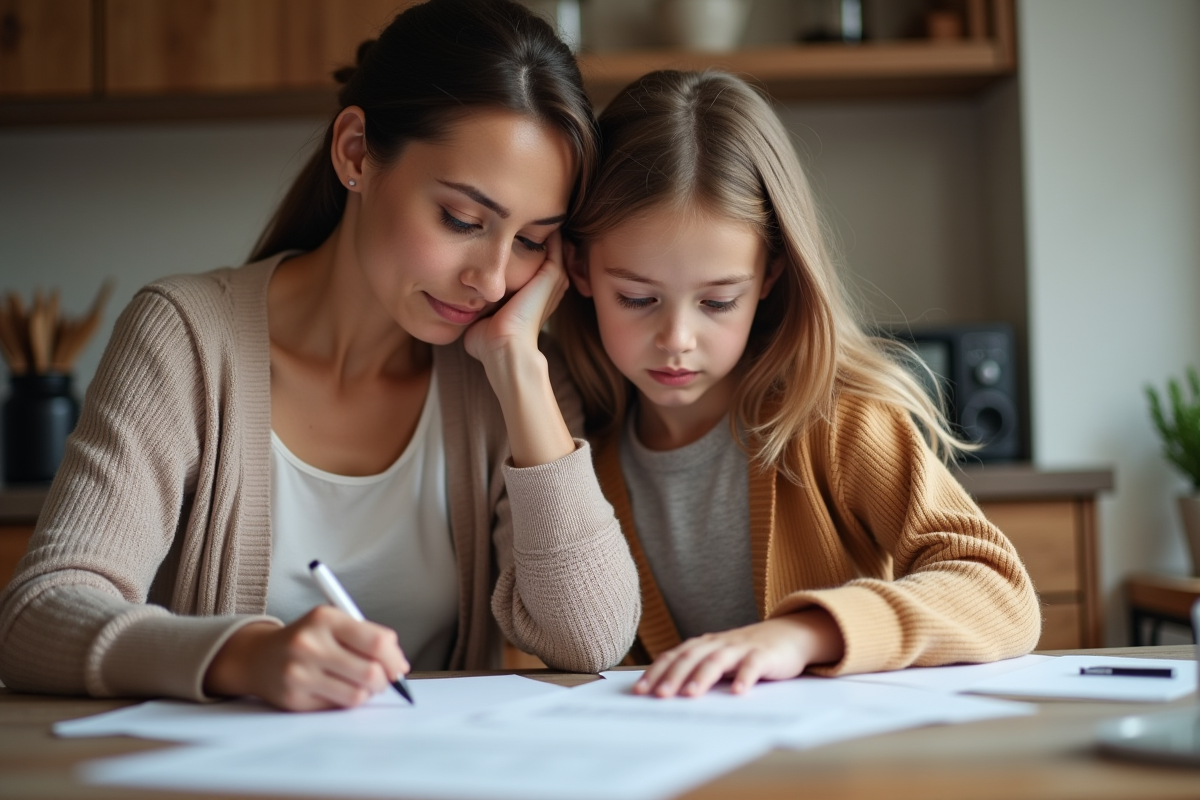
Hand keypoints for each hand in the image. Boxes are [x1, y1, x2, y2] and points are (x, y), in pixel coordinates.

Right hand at [203, 607, 409, 710]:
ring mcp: (299, 673)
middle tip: (381, 679)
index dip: (395, 659)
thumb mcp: (334, 623)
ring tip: (359, 684)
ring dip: (366, 693)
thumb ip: (367, 638)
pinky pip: (337, 708)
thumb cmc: (308, 638)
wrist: (258, 657)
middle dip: (384, 681)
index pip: (377, 642)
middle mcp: (309, 644)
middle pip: (371, 673)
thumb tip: (400, 667)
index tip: (399, 666)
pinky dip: (344, 701)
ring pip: (357, 695)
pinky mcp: (294, 699)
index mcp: (325, 618)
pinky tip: (335, 690)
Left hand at [460, 231, 574, 466]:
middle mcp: (547, 286)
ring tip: (526, 205)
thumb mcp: (480, 316)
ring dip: (539, 225)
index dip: (520, 245)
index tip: (503, 228)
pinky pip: (555, 242)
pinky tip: (531, 210)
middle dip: (531, 230)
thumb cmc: (488, 342)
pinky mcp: (552, 274)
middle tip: (518, 210)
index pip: (532, 263)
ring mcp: (553, 279)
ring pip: (552, 243)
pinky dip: (546, 227)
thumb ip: (475, 305)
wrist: (504, 349)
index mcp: (534, 296)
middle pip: (545, 250)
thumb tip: (456, 304)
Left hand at [633, 608, 844, 697]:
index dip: (656, 672)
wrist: (788, 634)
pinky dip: (744, 677)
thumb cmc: (747, 652)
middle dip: (673, 676)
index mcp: (704, 645)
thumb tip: (664, 694)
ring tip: (691, 695)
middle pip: (691, 657)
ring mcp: (741, 648)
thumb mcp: (719, 659)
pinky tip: (737, 693)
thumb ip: (697, 671)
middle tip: (659, 696)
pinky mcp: (764, 655)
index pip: (674, 656)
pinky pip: (752, 665)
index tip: (640, 690)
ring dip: (702, 677)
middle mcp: (718, 643)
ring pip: (717, 660)